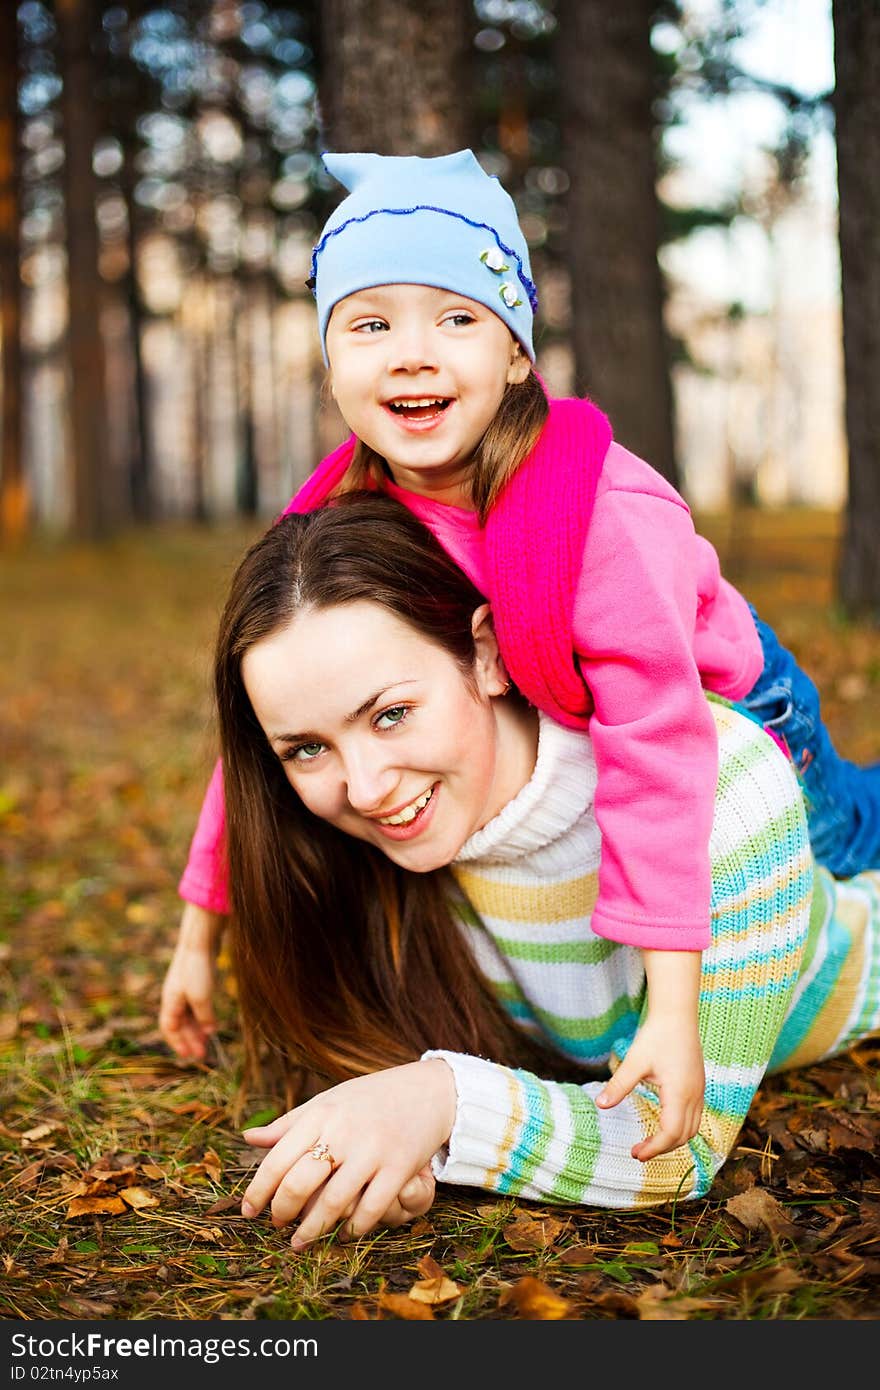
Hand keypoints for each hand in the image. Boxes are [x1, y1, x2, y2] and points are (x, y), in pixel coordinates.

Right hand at [158, 902, 223, 1060]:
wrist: (201, 939)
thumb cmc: (198, 969)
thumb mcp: (201, 998)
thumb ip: (205, 1017)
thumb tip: (210, 1033)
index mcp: (170, 1001)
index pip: (169, 1028)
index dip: (177, 1043)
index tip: (188, 1056)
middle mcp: (174, 996)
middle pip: (179, 1024)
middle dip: (189, 1039)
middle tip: (202, 1054)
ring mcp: (184, 988)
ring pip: (188, 1015)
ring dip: (197, 1030)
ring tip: (207, 1042)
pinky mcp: (195, 981)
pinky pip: (196, 1005)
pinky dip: (202, 1017)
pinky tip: (212, 1022)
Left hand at [240, 1060, 455, 1248]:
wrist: (427, 1091)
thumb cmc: (368, 1099)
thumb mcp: (327, 1102)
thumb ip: (289, 1124)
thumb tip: (248, 1139)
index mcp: (320, 1114)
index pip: (278, 1158)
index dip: (258, 1190)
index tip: (248, 1212)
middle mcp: (343, 1131)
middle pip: (300, 1183)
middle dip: (283, 1212)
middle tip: (278, 1225)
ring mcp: (372, 1151)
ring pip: (333, 1203)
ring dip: (313, 1230)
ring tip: (301, 1241)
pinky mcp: (399, 1167)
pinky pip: (370, 1209)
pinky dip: (354, 1229)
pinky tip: (345, 1234)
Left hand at [595, 1013, 704, 1160]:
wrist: (677, 1015)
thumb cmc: (657, 1035)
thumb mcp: (634, 1061)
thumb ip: (619, 1085)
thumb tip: (600, 1105)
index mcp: (680, 1093)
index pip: (670, 1133)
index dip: (654, 1148)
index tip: (635, 1154)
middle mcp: (694, 1096)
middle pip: (683, 1136)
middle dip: (662, 1148)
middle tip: (637, 1151)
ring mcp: (699, 1091)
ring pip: (692, 1128)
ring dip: (672, 1140)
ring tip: (650, 1143)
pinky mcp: (698, 1086)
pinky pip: (694, 1116)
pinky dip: (680, 1128)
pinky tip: (663, 1124)